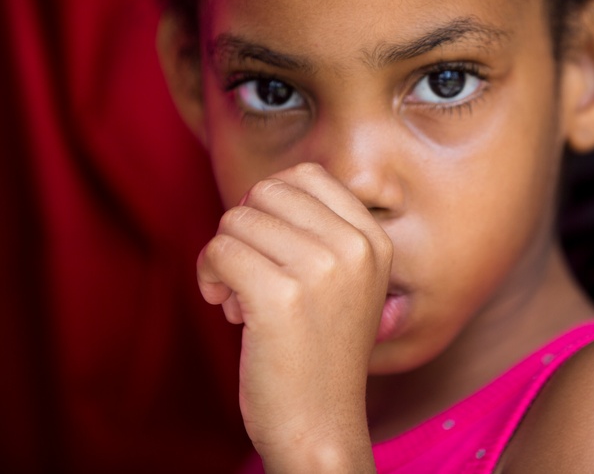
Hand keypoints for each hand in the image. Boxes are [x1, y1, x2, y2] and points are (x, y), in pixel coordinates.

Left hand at [197, 162, 391, 471]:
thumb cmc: (320, 353)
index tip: (269, 247)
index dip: (271, 205)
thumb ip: (320, 232)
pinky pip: (220, 250)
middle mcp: (355, 247)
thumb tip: (260, 192)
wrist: (321, 426)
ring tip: (239, 297)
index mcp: (374, 240)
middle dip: (245, 228)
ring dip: (224, 255)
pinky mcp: (280, 296)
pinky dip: (209, 276)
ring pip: (238, 219)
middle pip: (267, 192)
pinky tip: (227, 308)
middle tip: (250, 273)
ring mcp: (321, 269)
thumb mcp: (346, 282)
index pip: (307, 176)